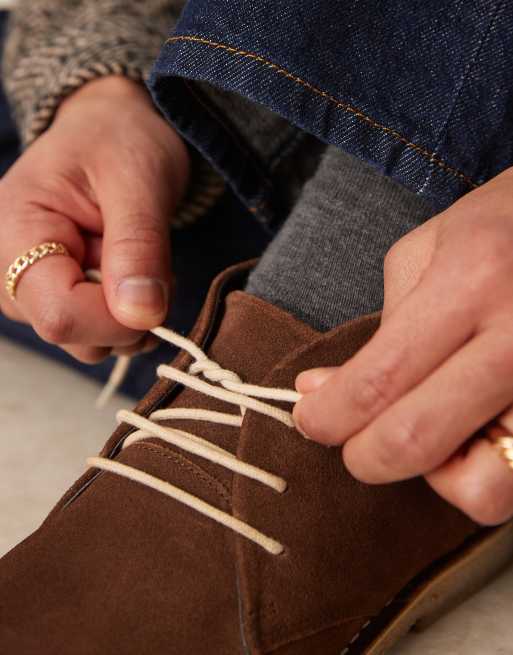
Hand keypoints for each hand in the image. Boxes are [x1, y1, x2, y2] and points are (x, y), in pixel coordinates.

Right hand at [0, 75, 189, 362]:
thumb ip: (139, 247)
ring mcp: (33, 290)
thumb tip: (141, 315)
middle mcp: (11, 271)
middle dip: (128, 315)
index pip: (59, 314)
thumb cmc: (120, 141)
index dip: (116, 318)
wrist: (112, 130)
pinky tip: (132, 273)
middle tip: (147, 258)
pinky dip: (129, 314)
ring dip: (132, 313)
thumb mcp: (139, 182)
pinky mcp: (57, 299)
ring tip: (137, 256)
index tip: (154, 291)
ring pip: (90, 342)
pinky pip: (99, 332)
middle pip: (73, 336)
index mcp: (16, 233)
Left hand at [293, 167, 512, 524]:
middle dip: (364, 456)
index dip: (327, 415)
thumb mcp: (425, 252)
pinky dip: (480, 469)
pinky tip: (471, 429)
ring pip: (484, 490)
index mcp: (470, 281)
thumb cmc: (498, 226)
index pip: (377, 380)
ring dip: (435, 476)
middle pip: (415, 440)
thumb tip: (324, 393)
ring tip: (430, 433)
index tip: (310, 418)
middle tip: (354, 439)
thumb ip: (381, 329)